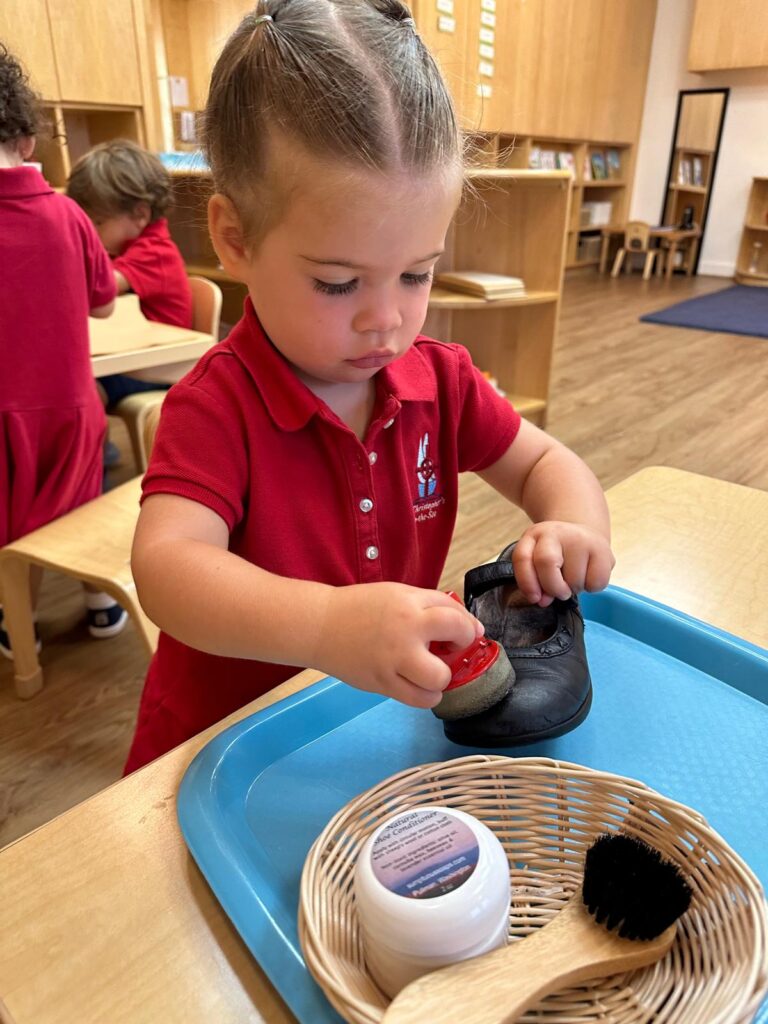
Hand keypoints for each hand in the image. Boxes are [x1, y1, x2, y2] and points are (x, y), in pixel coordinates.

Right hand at [313, 583, 483, 708]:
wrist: (320, 626)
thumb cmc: (359, 608)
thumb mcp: (397, 594)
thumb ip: (429, 606)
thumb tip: (466, 625)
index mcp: (409, 604)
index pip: (455, 613)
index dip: (468, 624)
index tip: (468, 632)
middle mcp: (405, 631)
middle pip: (458, 637)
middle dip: (462, 645)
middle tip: (451, 649)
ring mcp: (393, 660)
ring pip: (439, 679)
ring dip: (442, 678)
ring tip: (431, 672)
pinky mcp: (382, 684)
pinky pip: (418, 700)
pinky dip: (426, 696)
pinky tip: (419, 685)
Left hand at [513, 522, 614, 606]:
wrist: (585, 534)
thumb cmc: (558, 554)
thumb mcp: (539, 561)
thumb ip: (536, 581)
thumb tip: (544, 601)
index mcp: (533, 535)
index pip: (522, 558)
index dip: (527, 582)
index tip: (535, 599)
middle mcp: (555, 532)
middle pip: (546, 562)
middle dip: (553, 587)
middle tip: (560, 592)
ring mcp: (580, 538)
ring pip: (574, 579)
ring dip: (574, 588)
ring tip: (575, 577)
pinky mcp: (603, 549)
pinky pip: (597, 582)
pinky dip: (592, 587)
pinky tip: (589, 575)